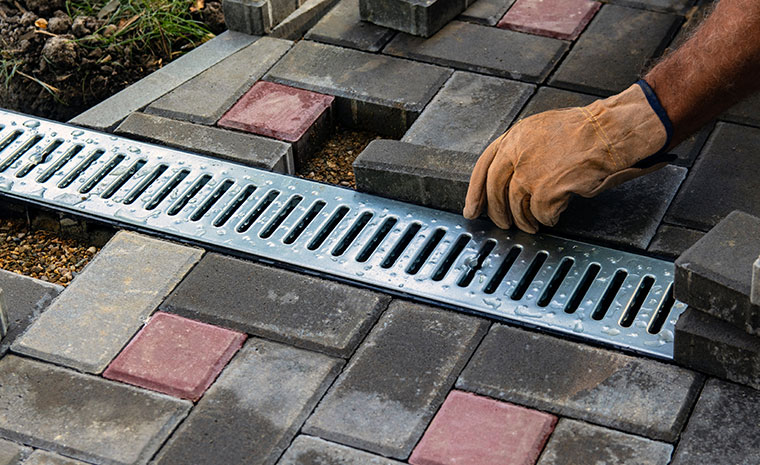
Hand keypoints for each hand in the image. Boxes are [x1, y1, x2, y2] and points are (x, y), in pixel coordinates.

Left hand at [463, 82, 672, 232]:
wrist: (609, 132)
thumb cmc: (585, 131)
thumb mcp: (542, 130)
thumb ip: (521, 150)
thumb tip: (511, 176)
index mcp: (514, 137)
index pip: (483, 167)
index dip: (474, 191)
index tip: (471, 207)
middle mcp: (517, 153)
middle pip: (495, 190)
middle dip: (496, 212)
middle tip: (502, 224)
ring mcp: (529, 172)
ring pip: (516, 206)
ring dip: (523, 220)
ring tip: (531, 225)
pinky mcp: (545, 190)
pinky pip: (541, 213)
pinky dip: (547, 219)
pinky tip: (554, 217)